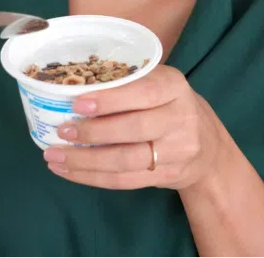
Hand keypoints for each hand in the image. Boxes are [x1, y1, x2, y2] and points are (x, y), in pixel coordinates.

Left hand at [42, 65, 223, 190]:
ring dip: (85, 161)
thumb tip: (71, 88)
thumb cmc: (168, 104)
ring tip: (55, 157)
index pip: (143, 92)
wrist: (208, 145)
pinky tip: (69, 172)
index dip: (110, 100)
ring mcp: (177, 151)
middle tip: (61, 131)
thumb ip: (126, 83)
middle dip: (93, 133)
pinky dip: (93, 178)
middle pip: (134, 129)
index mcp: (174, 86)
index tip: (77, 103)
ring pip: (126, 160)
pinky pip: (125, 181)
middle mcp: (181, 117)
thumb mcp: (158, 83)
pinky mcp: (167, 176)